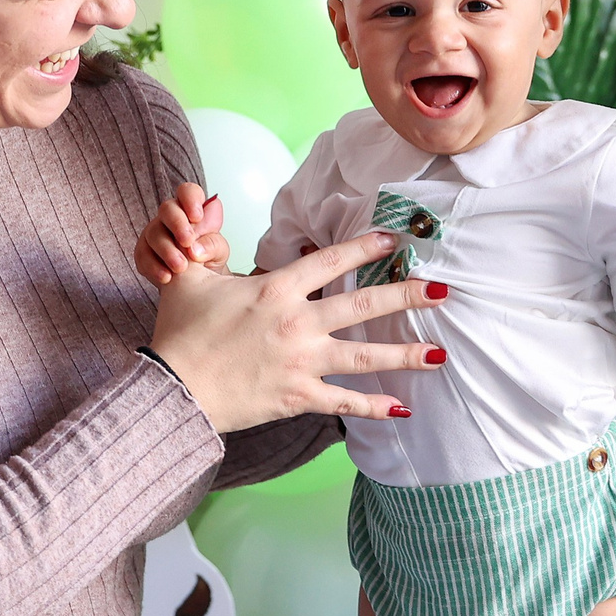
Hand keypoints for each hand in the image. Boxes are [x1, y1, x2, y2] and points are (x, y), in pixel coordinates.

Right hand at [135, 182, 229, 283]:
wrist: (198, 283)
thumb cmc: (208, 258)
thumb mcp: (219, 251)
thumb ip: (213, 244)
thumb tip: (195, 249)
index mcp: (191, 208)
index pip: (188, 192)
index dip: (191, 200)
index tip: (197, 216)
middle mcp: (170, 217)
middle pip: (167, 209)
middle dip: (177, 224)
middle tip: (188, 242)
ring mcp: (154, 233)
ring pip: (154, 233)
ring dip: (167, 251)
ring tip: (181, 267)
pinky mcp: (144, 252)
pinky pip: (143, 255)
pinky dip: (155, 267)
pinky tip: (167, 277)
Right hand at [148, 230, 448, 433]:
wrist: (172, 388)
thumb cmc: (180, 333)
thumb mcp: (189, 278)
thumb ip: (208, 246)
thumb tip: (206, 208)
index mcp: (275, 290)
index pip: (330, 260)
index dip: (365, 247)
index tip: (395, 240)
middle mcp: (296, 322)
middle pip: (363, 303)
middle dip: (407, 295)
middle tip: (442, 290)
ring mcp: (301, 362)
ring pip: (365, 355)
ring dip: (406, 354)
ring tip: (440, 353)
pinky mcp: (298, 397)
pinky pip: (344, 402)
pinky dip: (374, 406)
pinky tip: (402, 408)